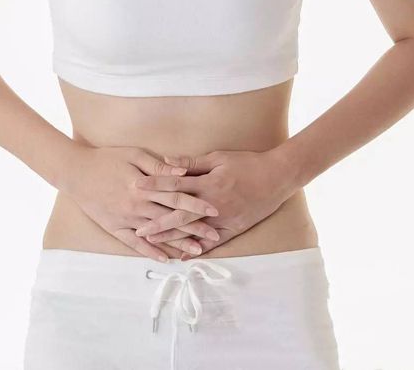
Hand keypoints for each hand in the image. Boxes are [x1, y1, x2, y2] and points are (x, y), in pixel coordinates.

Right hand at [59, 144, 221, 261]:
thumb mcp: (133, 155)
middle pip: (172, 219)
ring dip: (177, 243)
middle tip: (214, 237)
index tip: (215, 211)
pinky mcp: (115, 227)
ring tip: (196, 252)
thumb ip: (158, 166)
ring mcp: (126, 219)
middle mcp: (137, 205)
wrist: (75, 173)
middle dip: (194, 228)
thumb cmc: (106, 159)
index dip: (197, 204)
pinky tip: (165, 258)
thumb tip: (182, 172)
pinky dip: (150, 251)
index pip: (177, 197)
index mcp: (144, 186)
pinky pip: (135, 244)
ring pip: (157, 234)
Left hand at [134, 148, 298, 258]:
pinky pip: (213, 242)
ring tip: (153, 244)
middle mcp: (213, 204)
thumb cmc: (248, 163)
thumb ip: (192, 163)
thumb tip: (166, 161)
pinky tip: (183, 255)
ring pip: (193, 231)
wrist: (278, 177)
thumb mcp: (219, 158)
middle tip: (138, 230)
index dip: (154, 187)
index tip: (135, 189)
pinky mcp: (234, 228)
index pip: (175, 186)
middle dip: (157, 223)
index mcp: (208, 184)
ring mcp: (224, 219)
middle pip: (179, 215)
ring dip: (172, 238)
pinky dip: (197, 248)